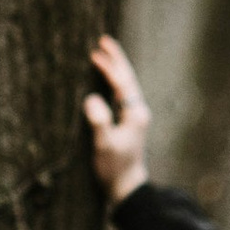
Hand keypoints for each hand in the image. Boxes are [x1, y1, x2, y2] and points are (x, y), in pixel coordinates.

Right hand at [84, 34, 151, 207]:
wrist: (126, 188)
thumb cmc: (114, 168)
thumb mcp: (104, 145)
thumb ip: (99, 122)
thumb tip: (92, 99)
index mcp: (135, 114)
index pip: (123, 83)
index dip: (110, 67)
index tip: (96, 53)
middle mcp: (137, 112)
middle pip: (127, 79)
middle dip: (116, 60)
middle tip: (104, 41)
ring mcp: (133, 118)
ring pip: (125, 86)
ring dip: (114, 70)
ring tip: (103, 55)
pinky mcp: (126, 125)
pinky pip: (120, 96)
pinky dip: (112, 84)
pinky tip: (103, 82)